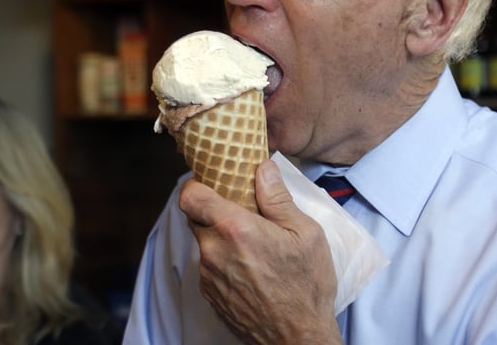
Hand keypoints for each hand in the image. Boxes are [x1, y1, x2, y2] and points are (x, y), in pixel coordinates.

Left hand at [179, 159, 342, 344]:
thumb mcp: (305, 234)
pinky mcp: (210, 296)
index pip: (190, 196)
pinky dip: (224, 260)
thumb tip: (263, 168)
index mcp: (235, 229)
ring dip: (220, 238)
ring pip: (204, 243)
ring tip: (253, 243)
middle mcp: (213, 252)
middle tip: (242, 211)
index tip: (213, 182)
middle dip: (214, 210)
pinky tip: (252, 267)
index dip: (197, 185)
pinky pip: (209, 267)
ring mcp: (209, 277)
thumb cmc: (307, 286)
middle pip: (195, 217)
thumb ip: (278, 198)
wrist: (298, 338)